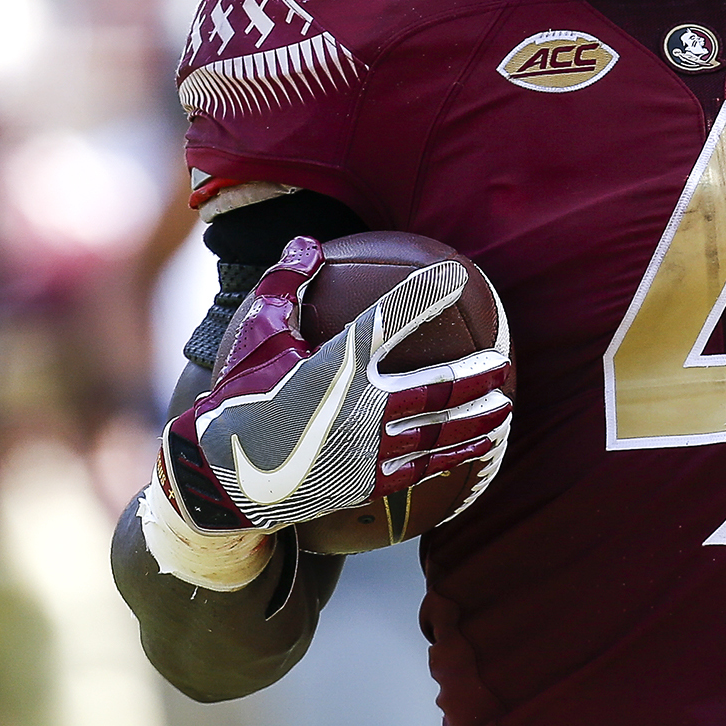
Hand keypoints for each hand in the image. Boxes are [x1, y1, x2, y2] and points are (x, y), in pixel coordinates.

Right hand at [159, 237, 512, 534]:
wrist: (219, 475)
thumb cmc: (238, 396)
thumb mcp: (255, 335)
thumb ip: (285, 284)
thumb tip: (308, 242)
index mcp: (334, 366)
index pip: (390, 320)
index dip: (427, 295)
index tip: (457, 277)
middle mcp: (358, 408)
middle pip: (434, 390)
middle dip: (475, 376)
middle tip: (504, 362)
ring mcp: (365, 451)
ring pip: (436, 433)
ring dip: (476, 419)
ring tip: (505, 407)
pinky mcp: (365, 483)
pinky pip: (421, 468)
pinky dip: (453, 456)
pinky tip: (476, 449)